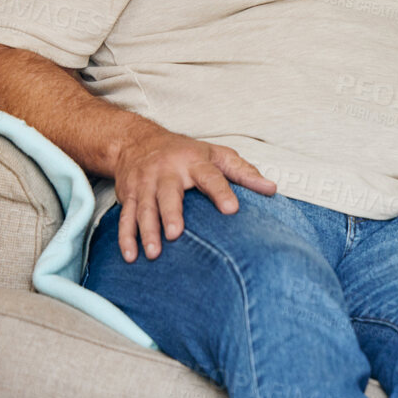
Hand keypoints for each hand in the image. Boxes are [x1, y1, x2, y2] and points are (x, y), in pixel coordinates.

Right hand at [112, 126, 276, 261]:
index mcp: (194, 163)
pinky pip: (125, 218)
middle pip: (168, 194)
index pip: (211, 177)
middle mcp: (167, 172)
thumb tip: (272, 189)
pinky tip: (130, 256)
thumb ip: (244, 172)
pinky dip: (125, 237)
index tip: (232, 209)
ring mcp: (145, 184)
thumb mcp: (218, 155)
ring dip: (146, 231)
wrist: (137, 141)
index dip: (221, 192)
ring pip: (144, 208)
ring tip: (153, 253)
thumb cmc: (186, 152)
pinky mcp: (129, 195)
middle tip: (175, 234)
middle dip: (170, 214)